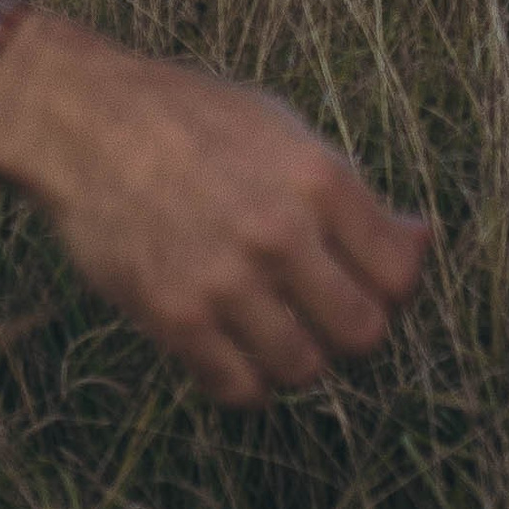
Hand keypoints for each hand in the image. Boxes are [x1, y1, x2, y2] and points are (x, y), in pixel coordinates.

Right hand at [0, 15, 429, 406]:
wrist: (89, 124)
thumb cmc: (193, 120)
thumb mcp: (286, 130)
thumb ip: (349, 193)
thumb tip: (419, 240)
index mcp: (318, 177)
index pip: (399, 274)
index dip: (398, 287)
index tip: (378, 282)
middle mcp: (280, 233)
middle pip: (362, 332)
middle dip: (355, 330)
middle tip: (329, 313)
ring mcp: (226, 281)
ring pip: (304, 369)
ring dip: (300, 357)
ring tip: (279, 328)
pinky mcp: (176, 318)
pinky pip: (239, 388)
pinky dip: (249, 381)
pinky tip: (239, 348)